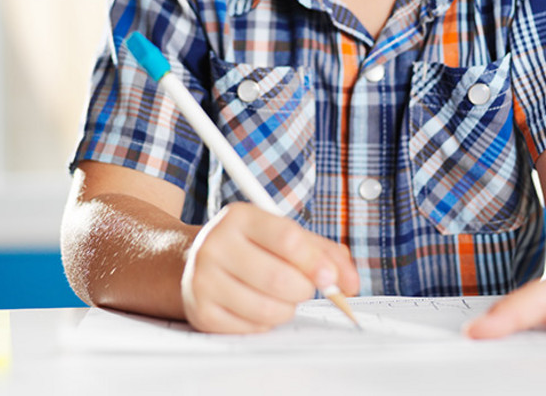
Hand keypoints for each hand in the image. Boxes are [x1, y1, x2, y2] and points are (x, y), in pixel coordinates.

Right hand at [181, 202, 358, 332]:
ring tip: (283, 297)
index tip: (331, 278)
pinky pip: (251, 327)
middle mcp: (216, 244)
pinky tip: (260, 306)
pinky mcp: (201, 311)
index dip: (315, 262)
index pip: (287, 239)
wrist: (195, 260)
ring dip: (288, 308)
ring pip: (267, 308)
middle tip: (304, 287)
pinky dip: (266, 322)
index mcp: (240, 217)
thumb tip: (351, 282)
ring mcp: (203, 279)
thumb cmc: (251, 246)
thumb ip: (323, 252)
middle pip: (280, 278)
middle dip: (304, 289)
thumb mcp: (283, 234)